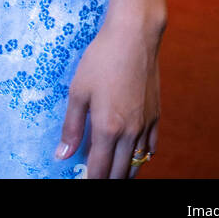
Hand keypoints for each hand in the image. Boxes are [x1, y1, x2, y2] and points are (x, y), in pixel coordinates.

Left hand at [54, 19, 161, 178]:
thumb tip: (62, 155)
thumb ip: (71, 126)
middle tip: (95, 177)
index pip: (99, 170)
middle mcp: (130, 133)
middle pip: (119, 173)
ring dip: (124, 172)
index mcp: (108, 129)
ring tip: (112, 172)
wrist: (134, 36)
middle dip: (106, 179)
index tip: (84, 180)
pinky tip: (135, 154)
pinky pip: (151, 147)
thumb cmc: (102, 59)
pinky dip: (142, 156)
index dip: (90, 180)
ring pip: (137, 163)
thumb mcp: (78, 91)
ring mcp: (146, 125)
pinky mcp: (156, 115)